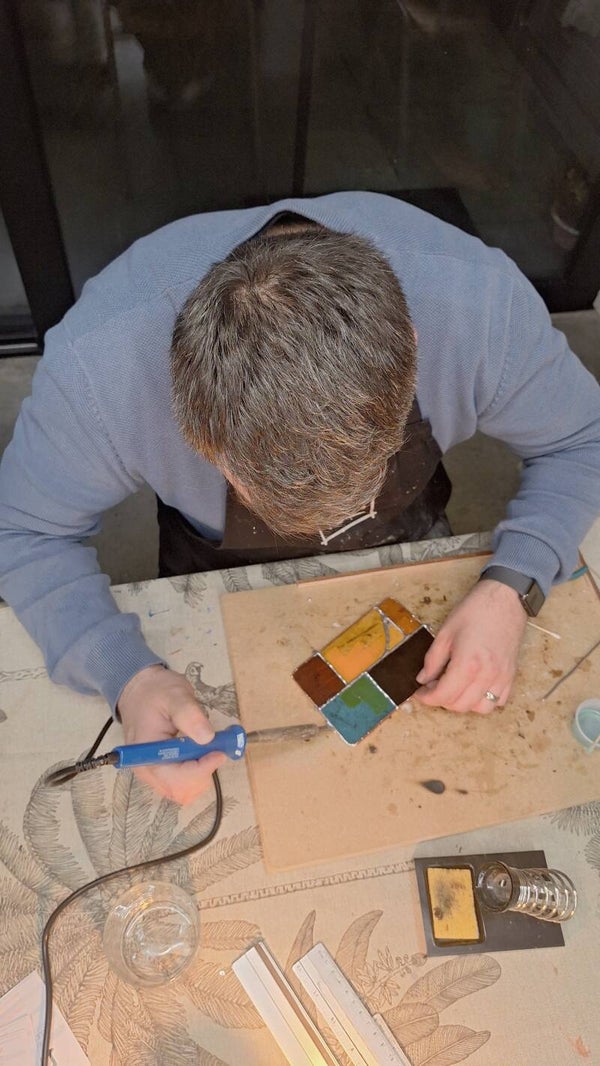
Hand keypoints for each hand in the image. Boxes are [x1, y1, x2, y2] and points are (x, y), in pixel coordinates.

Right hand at [117, 665, 226, 802]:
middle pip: (183, 791)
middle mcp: (149, 772)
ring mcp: (155, 776)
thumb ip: (190, 715)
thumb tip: (207, 738)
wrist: (140, 692)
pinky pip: (186, 785)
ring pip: (187, 791)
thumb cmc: (155, 692)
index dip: (203, 768)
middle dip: (205, 771)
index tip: (219, 749)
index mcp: (146, 755)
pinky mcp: (164, 774)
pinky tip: (200, 750)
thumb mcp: (175, 695)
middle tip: (214, 745)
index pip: (177, 779)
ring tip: (205, 745)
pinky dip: (200, 771)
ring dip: (204, 771)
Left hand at [413, 580, 527, 713]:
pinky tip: (475, 686)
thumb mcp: (445, 632)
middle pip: (460, 706)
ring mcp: (502, 677)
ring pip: (480, 708)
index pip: (443, 695)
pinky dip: (484, 699)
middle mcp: (487, 675)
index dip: (427, 698)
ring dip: (464, 703)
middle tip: (433, 685)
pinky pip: (498, 701)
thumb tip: (423, 679)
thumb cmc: (475, 611)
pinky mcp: (511, 675)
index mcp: (468, 664)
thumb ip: (433, 660)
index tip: (420, 692)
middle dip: (442, 700)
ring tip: (455, 687)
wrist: (504, 599)